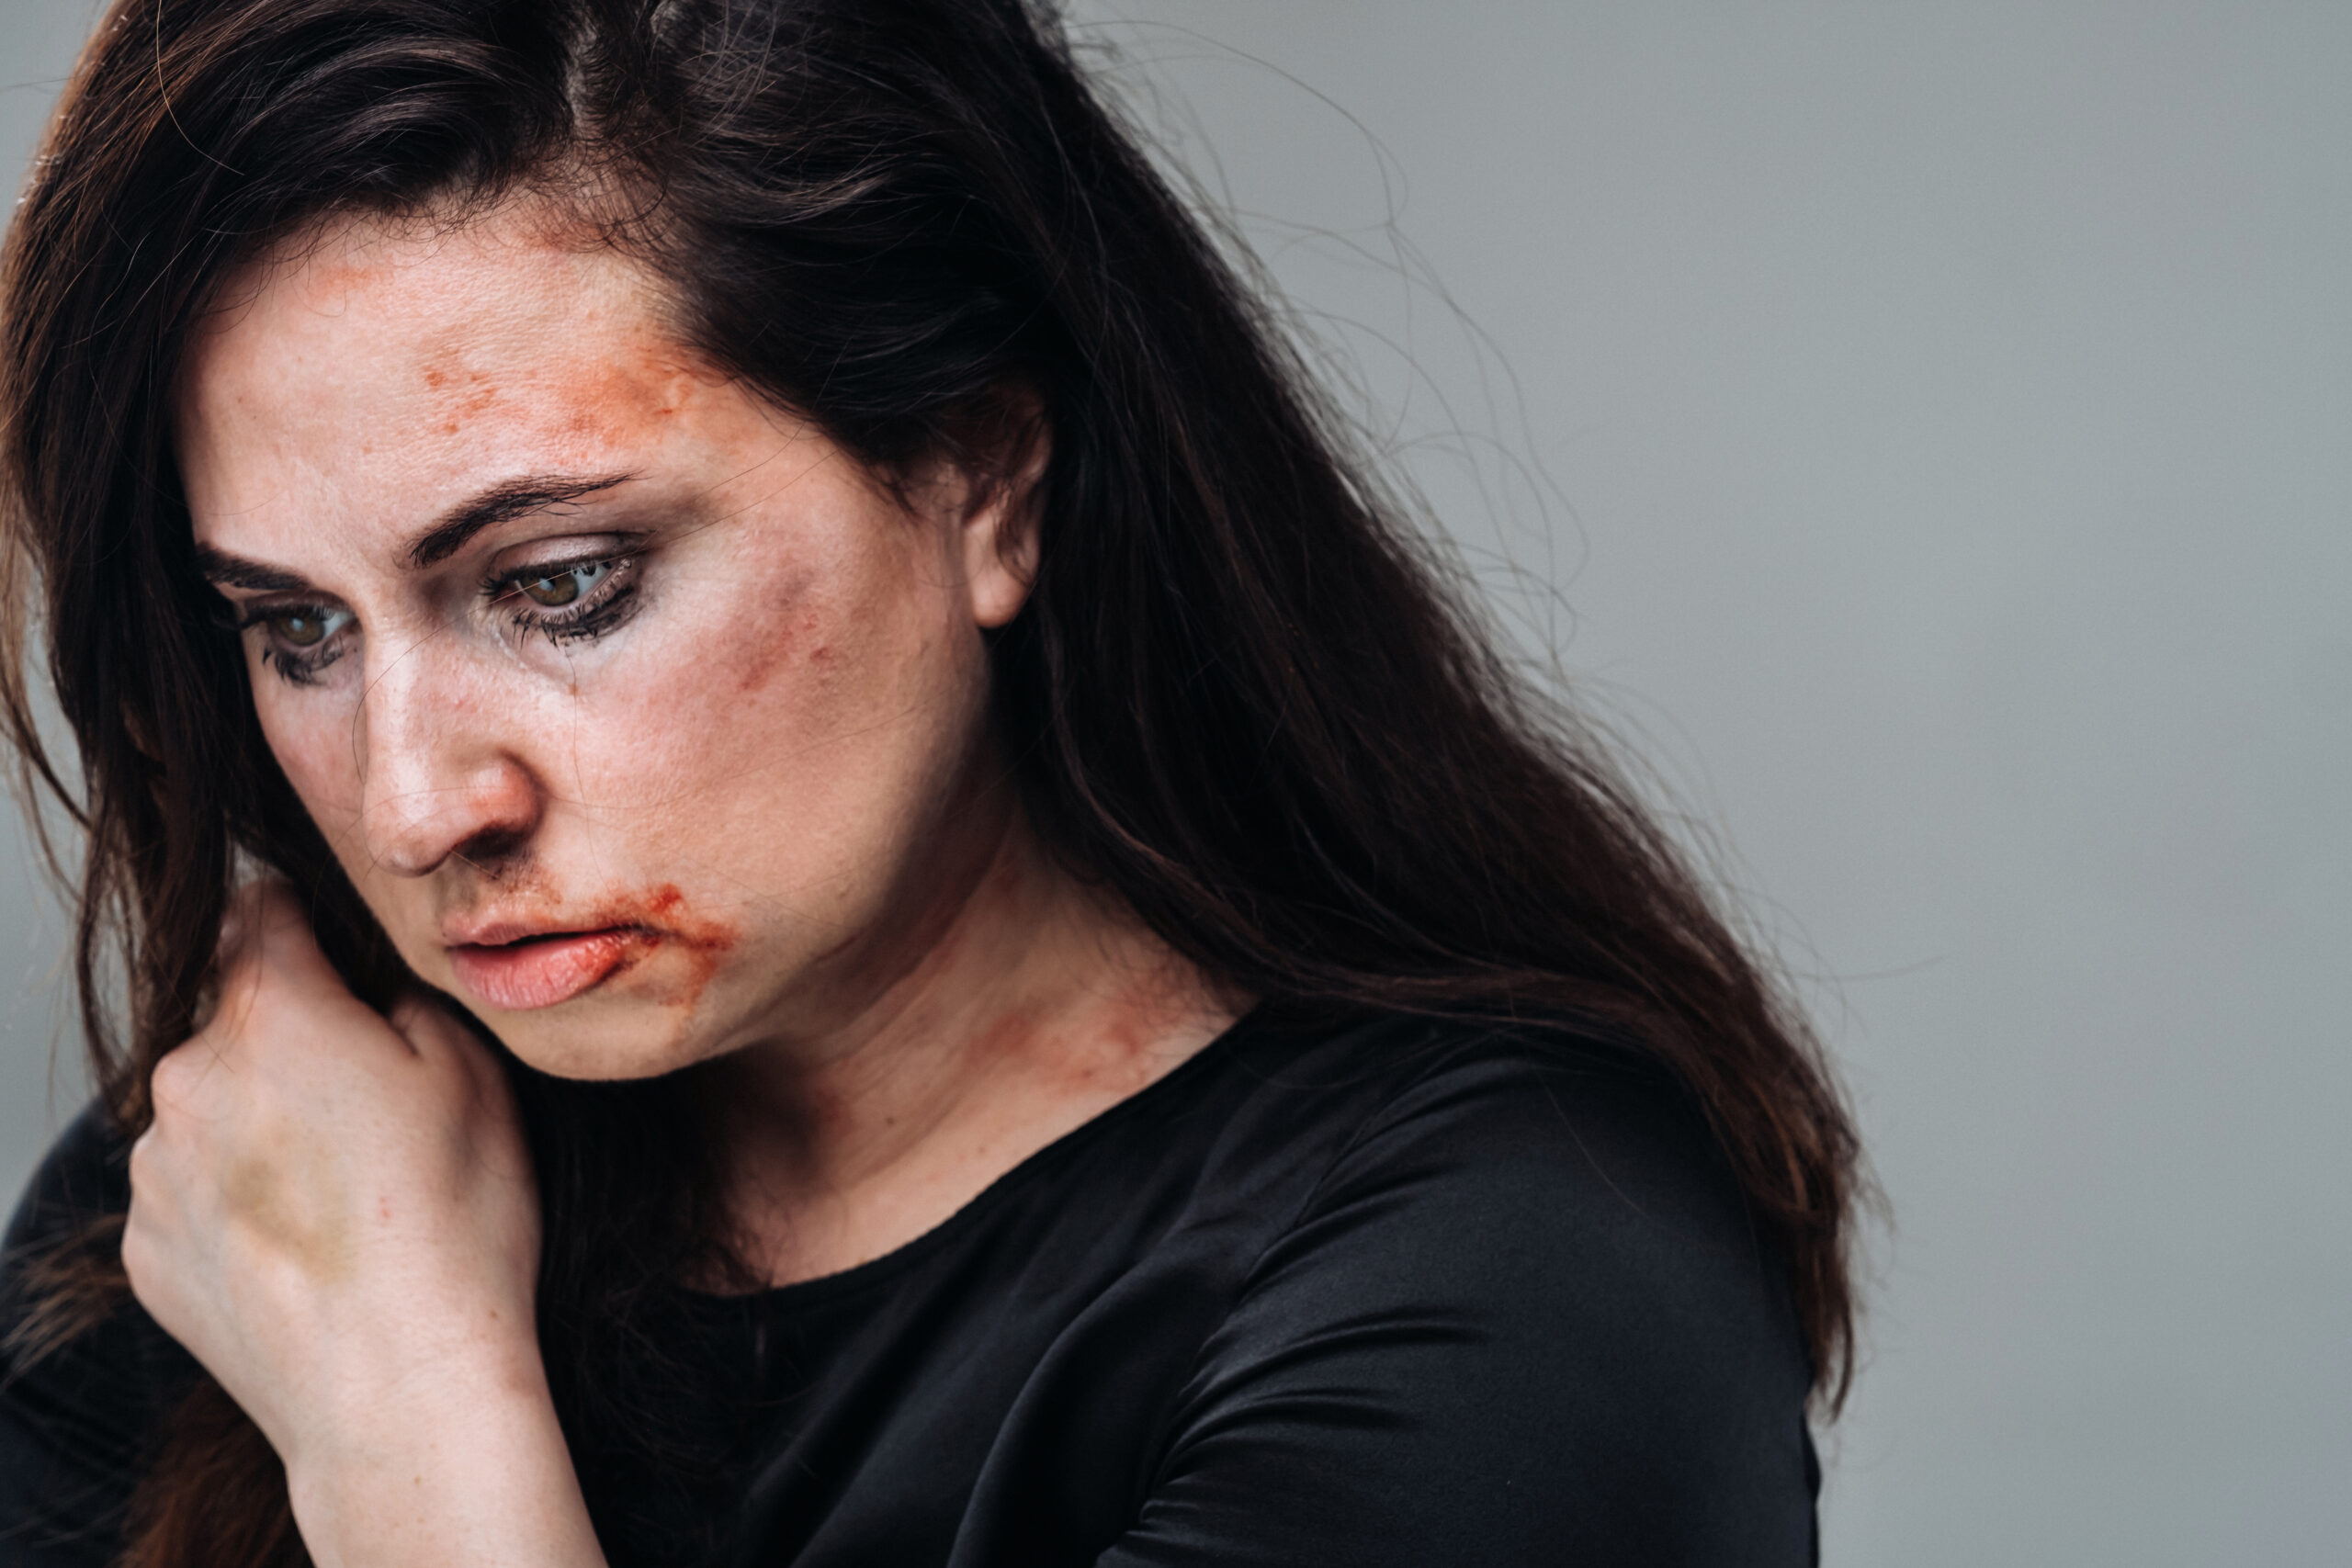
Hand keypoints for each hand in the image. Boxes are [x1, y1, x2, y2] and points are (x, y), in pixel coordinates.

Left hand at [125, 881, 600, 1566]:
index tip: (342, 959)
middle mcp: (188, 1080)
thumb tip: (365, 985)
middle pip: (232, 1018)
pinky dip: (236, 1200)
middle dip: (291, 1039)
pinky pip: (190, 1190)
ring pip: (208, 1108)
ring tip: (342, 1190)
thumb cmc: (454, 1223)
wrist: (400, 1386)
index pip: (258, 908)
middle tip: (373, 1105)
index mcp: (271, 1015)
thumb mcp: (474, 1070)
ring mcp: (158, 1171)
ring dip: (258, 1122)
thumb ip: (402, 995)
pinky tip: (305, 1242)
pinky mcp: (146, 1251)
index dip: (307, 923)